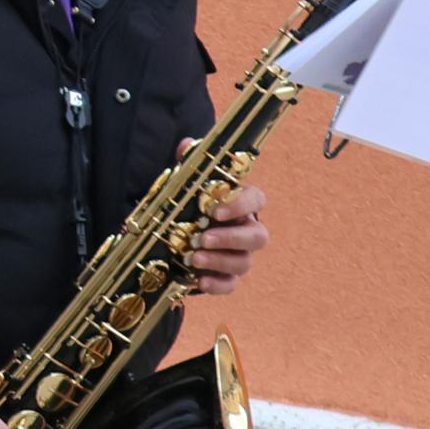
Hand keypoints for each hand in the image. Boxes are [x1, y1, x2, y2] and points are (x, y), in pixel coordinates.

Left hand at [186, 155, 269, 294]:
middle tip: (204, 238)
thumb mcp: (184, 185)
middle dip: (232, 238)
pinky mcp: (225, 276)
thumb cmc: (188, 207)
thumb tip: (187, 144)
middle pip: (258, 237)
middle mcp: (245, 231)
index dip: (241, 205)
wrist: (171, 236)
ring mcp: (238, 255)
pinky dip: (217, 284)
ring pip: (244, 262)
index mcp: (239, 206)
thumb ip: (188, 164)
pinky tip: (199, 281)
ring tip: (193, 257)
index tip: (216, 210)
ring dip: (220, 260)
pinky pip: (230, 284)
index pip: (257, 200)